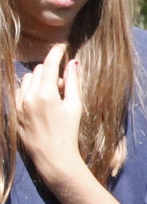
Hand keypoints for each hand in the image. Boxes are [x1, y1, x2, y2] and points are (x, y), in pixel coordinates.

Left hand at [17, 44, 87, 186]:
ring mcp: (19, 105)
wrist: (52, 156)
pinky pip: (19, 92)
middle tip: (63, 83)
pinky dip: (29, 90)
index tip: (61, 47)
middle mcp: (29, 97)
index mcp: (47, 94)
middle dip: (51, 71)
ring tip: (51, 94)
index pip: (50, 65)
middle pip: (39, 70)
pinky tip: (39, 101)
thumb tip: (73, 63)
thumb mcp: (75, 106)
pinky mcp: (14, 112)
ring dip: (39, 80)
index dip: (56, 53)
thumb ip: (73, 82)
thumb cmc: (68, 132)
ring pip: (27, 79)